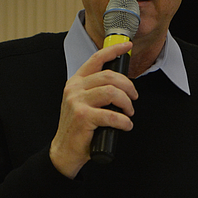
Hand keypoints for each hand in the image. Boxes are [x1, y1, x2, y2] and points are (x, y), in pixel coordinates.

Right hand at [50, 41, 137, 177]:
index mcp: (76, 82)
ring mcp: (77, 102)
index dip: (113, 51)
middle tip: (133, 97)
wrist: (64, 150)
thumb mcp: (82, 102)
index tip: (127, 46)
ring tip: (128, 112)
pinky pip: (112, 115)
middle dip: (128, 86)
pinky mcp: (83, 117)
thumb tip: (121, 84)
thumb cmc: (78, 127)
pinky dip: (124, 121)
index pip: (96, 59)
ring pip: (112, 92)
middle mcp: (75, 88)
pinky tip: (125, 125)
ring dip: (126, 103)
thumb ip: (96, 90)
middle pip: (109, 76)